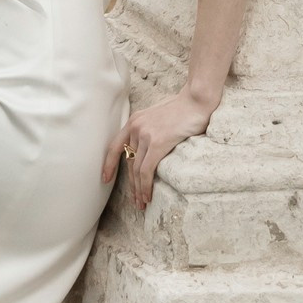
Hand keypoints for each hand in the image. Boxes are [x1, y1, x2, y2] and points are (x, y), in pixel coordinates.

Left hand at [102, 88, 213, 211]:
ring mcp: (145, 135)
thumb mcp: (159, 116)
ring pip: (136, 170)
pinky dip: (145, 186)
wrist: (197, 100)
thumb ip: (150, 129)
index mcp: (135, 121)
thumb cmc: (184, 108)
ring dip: (138, 189)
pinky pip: (146, 170)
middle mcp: (136, 127)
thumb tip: (150, 147)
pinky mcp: (157, 142)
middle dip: (131, 184)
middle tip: (135, 200)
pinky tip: (148, 196)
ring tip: (142, 203)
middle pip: (128, 163)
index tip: (105, 179)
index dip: (109, 165)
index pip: (115, 146)